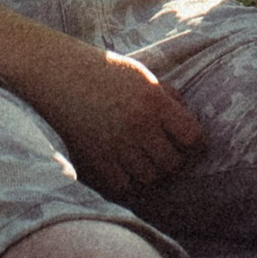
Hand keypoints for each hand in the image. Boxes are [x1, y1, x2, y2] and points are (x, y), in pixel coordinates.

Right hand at [32, 42, 206, 198]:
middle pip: (171, 163)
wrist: (59, 73)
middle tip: (168, 155)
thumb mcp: (144, 76)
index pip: (191, 137)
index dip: (197, 146)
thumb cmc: (106, 72)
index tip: (193, 147)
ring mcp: (115, 144)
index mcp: (153, 100)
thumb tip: (192, 129)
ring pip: (149, 178)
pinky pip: (123, 185)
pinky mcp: (95, 158)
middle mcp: (137, 124)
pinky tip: (125, 166)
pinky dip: (128, 181)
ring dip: (151, 172)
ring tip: (145, 159)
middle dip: (174, 162)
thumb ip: (169, 100)